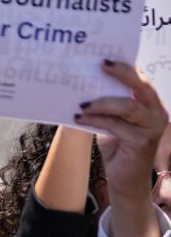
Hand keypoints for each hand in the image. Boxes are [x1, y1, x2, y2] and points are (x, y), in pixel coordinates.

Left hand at [77, 60, 167, 199]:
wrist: (124, 178)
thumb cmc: (116, 144)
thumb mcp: (112, 118)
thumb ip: (107, 102)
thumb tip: (82, 81)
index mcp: (151, 104)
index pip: (142, 79)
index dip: (126, 67)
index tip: (105, 58)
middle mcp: (157, 114)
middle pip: (142, 87)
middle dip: (122, 74)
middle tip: (101, 65)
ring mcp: (152, 128)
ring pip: (127, 107)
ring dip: (101, 102)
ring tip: (80, 103)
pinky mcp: (141, 142)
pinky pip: (115, 125)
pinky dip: (94, 120)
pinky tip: (78, 118)